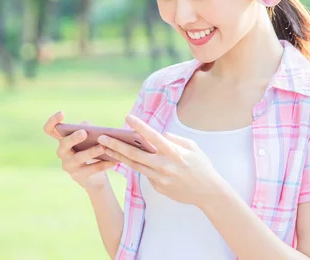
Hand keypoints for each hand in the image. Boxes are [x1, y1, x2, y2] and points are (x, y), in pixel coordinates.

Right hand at [43, 111, 117, 190]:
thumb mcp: (89, 138)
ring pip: (79, 157)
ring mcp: (68, 165)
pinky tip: (115, 160)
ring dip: (92, 151)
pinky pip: (92, 168)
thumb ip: (87, 129)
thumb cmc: (90, 151)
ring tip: (104, 147)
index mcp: (63, 139)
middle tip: (84, 133)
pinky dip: (105, 163)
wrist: (93, 177)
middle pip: (64, 143)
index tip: (62, 113)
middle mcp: (62, 152)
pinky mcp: (77, 175)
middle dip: (74, 138)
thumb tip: (87, 125)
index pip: (50, 129)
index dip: (53, 121)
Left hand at [98, 115, 225, 206]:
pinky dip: (138, 166)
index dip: (139, 126)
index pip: (153, 136)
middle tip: (101, 138)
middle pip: (135, 154)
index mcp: (173, 152)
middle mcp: (164, 165)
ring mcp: (159, 178)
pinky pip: (146, 174)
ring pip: (134, 165)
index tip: (127, 117)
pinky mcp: (158, 187)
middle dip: (116, 145)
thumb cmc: (201, 165)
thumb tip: (160, 135)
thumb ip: (174, 139)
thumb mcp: (192, 147)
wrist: (208, 192)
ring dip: (119, 156)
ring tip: (105, 149)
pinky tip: (128, 159)